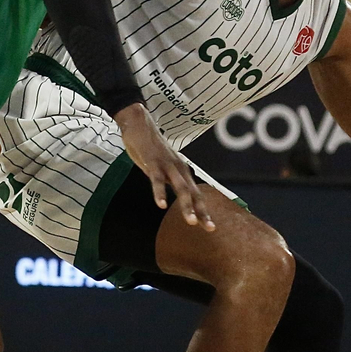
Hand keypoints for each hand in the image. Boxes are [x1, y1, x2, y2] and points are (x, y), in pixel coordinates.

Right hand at [116, 104, 211, 230]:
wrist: (140, 123)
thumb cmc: (150, 147)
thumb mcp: (162, 167)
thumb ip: (168, 180)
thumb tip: (171, 195)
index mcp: (182, 172)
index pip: (196, 195)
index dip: (204, 211)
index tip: (210, 228)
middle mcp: (178, 169)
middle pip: (193, 194)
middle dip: (202, 212)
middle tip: (210, 229)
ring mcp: (167, 165)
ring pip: (179, 188)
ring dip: (186, 206)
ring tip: (191, 222)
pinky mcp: (153, 162)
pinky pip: (157, 180)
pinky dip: (159, 192)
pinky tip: (160, 204)